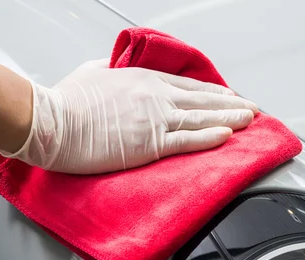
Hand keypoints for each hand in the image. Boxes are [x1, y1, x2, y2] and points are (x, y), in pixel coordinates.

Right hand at [2, 59, 257, 173]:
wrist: (51, 122)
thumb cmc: (66, 101)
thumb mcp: (94, 73)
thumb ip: (115, 73)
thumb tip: (119, 71)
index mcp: (143, 80)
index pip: (188, 87)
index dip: (212, 93)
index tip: (228, 98)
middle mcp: (155, 97)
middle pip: (202, 100)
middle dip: (231, 105)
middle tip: (252, 109)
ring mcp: (155, 119)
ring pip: (202, 118)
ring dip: (230, 119)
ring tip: (251, 121)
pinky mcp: (150, 143)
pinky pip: (188, 139)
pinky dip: (210, 137)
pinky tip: (228, 135)